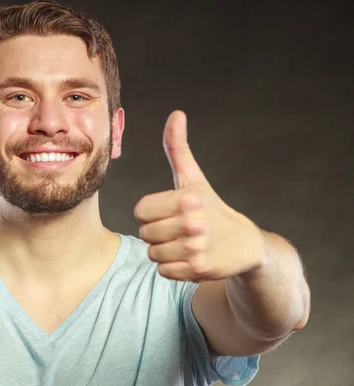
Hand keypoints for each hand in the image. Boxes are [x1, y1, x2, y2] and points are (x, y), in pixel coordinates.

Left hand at [134, 111, 264, 281]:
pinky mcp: (198, 269)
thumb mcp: (194, 178)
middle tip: (179, 229)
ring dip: (164, 250)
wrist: (244, 244)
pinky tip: (189, 257)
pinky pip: (163, 270)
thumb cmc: (211, 208)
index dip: (152, 213)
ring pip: (153, 253)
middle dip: (158, 233)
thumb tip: (176, 114)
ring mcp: (196, 247)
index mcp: (187, 198)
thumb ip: (178, 148)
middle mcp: (192, 223)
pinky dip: (172, 267)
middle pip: (145, 233)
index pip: (140, 211)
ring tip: (184, 243)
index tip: (170, 212)